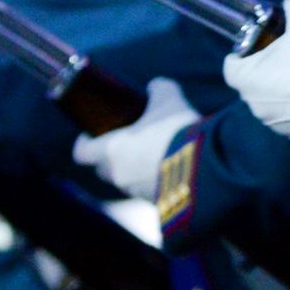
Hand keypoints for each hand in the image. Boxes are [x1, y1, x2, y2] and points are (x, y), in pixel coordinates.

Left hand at [72, 76, 199, 200]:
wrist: (208, 165)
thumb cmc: (178, 130)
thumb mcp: (169, 101)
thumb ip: (158, 89)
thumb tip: (155, 86)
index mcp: (110, 152)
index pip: (80, 154)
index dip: (83, 143)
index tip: (91, 134)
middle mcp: (118, 175)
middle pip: (102, 169)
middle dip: (109, 158)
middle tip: (124, 143)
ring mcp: (137, 192)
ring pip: (125, 182)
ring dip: (133, 170)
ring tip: (151, 156)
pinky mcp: (158, 203)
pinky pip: (148, 191)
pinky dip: (153, 181)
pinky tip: (170, 169)